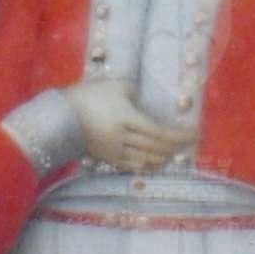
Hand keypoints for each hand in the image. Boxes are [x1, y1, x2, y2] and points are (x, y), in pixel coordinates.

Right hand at [64, 79, 195, 171]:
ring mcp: (115, 151)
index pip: (160, 132)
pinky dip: (146, 165)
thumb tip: (142, 101)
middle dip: (176, 147)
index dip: (180, 136)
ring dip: (163, 157)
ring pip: (145, 159)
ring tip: (175, 153)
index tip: (194, 135)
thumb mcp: (114, 87)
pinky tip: (154, 162)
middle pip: (156, 148)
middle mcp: (124, 138)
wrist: (60, 116)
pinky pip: (132, 166)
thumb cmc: (88, 96)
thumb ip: (132, 93)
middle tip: (190, 144)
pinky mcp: (107, 158)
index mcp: (127, 119)